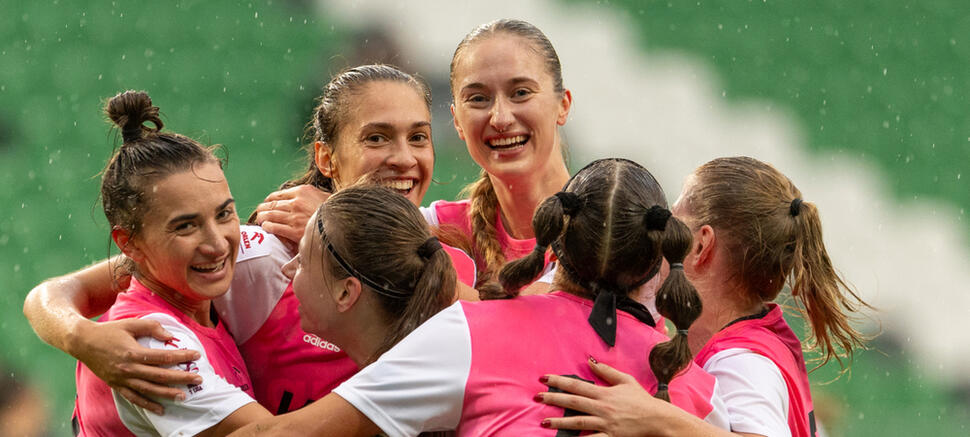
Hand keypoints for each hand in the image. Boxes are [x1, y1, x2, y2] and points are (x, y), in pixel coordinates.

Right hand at [72, 318, 202, 414]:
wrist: (83, 342)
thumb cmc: (109, 331)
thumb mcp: (131, 323)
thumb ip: (152, 327)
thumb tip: (170, 336)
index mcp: (133, 352)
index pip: (163, 357)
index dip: (182, 356)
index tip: (197, 355)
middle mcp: (128, 369)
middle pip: (160, 376)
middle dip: (181, 378)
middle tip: (198, 379)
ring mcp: (122, 380)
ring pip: (149, 390)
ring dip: (167, 394)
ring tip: (184, 396)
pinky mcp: (116, 386)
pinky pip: (134, 398)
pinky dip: (147, 405)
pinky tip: (161, 409)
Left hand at [253, 185, 330, 245]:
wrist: (342, 223)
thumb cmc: (334, 210)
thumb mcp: (323, 195)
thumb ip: (311, 195)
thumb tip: (303, 196)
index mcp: (302, 191)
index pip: (279, 194)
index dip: (270, 199)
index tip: (267, 202)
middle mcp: (296, 202)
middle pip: (272, 204)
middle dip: (263, 208)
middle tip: (260, 212)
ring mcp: (294, 217)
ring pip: (270, 215)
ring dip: (262, 217)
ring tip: (260, 220)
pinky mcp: (294, 231)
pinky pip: (275, 227)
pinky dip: (267, 227)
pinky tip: (266, 227)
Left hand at [536, 358, 676, 436]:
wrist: (657, 419)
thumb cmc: (641, 400)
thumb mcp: (626, 380)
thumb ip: (607, 371)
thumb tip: (590, 361)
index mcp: (604, 393)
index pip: (576, 385)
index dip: (559, 381)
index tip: (544, 379)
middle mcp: (602, 407)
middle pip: (573, 401)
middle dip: (553, 398)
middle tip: (537, 397)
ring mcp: (605, 422)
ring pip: (578, 421)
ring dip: (560, 421)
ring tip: (544, 421)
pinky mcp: (610, 436)